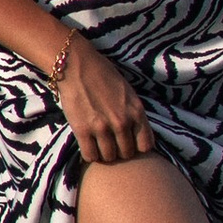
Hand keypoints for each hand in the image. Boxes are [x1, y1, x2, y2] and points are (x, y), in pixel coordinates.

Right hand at [56, 34, 146, 162]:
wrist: (77, 65)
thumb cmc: (104, 76)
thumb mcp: (129, 93)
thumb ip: (134, 115)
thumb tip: (137, 137)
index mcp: (136, 111)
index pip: (145, 146)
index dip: (137, 147)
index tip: (130, 143)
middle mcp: (122, 122)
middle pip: (126, 154)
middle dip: (120, 150)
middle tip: (112, 143)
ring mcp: (102, 128)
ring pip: (109, 157)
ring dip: (104, 154)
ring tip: (99, 144)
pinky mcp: (82, 130)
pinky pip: (90, 156)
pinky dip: (90, 154)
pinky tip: (88, 145)